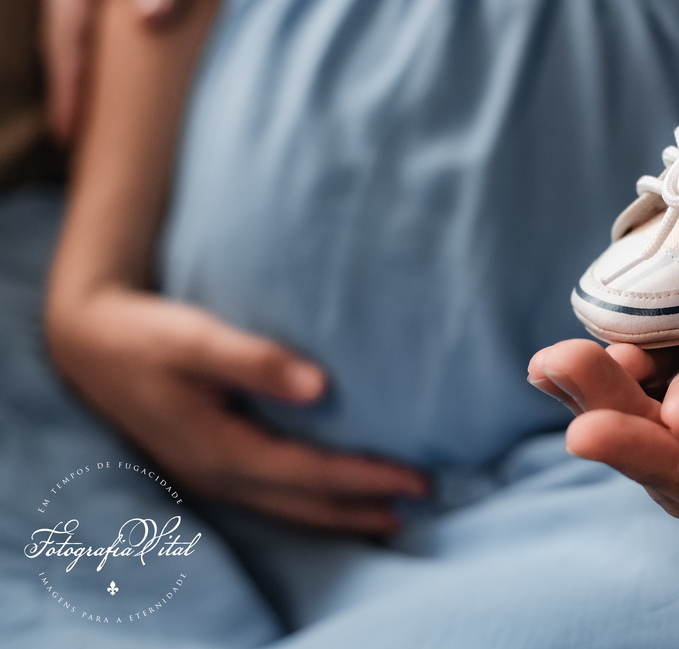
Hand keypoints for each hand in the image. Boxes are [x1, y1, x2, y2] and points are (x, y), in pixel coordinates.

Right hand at [43, 0, 190, 140]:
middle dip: (91, 97)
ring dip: (124, 81)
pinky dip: (159, 53)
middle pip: (88, 47)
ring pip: (121, 37)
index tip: (73, 136)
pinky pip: (156, 17)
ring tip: (133, 131)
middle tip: (96, 153)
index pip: (70, 36)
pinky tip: (177, 77)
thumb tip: (153, 18)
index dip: (72, 86)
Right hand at [47, 287, 427, 533]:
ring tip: (390, 512)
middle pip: (304, 504)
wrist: (89, 343)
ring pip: (288, 506)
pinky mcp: (210, 461)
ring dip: (340, 510)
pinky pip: (273, 493)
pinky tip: (333, 491)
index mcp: (219, 449)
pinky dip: (312, 498)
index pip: (309, 474)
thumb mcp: (196, 339)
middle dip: (363, 506)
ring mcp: (211, 474)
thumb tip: (321, 387)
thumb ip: (256, 361)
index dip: (364, 479)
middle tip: (420, 500)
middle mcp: (217, 473)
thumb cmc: (145, 335)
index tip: (414, 479)